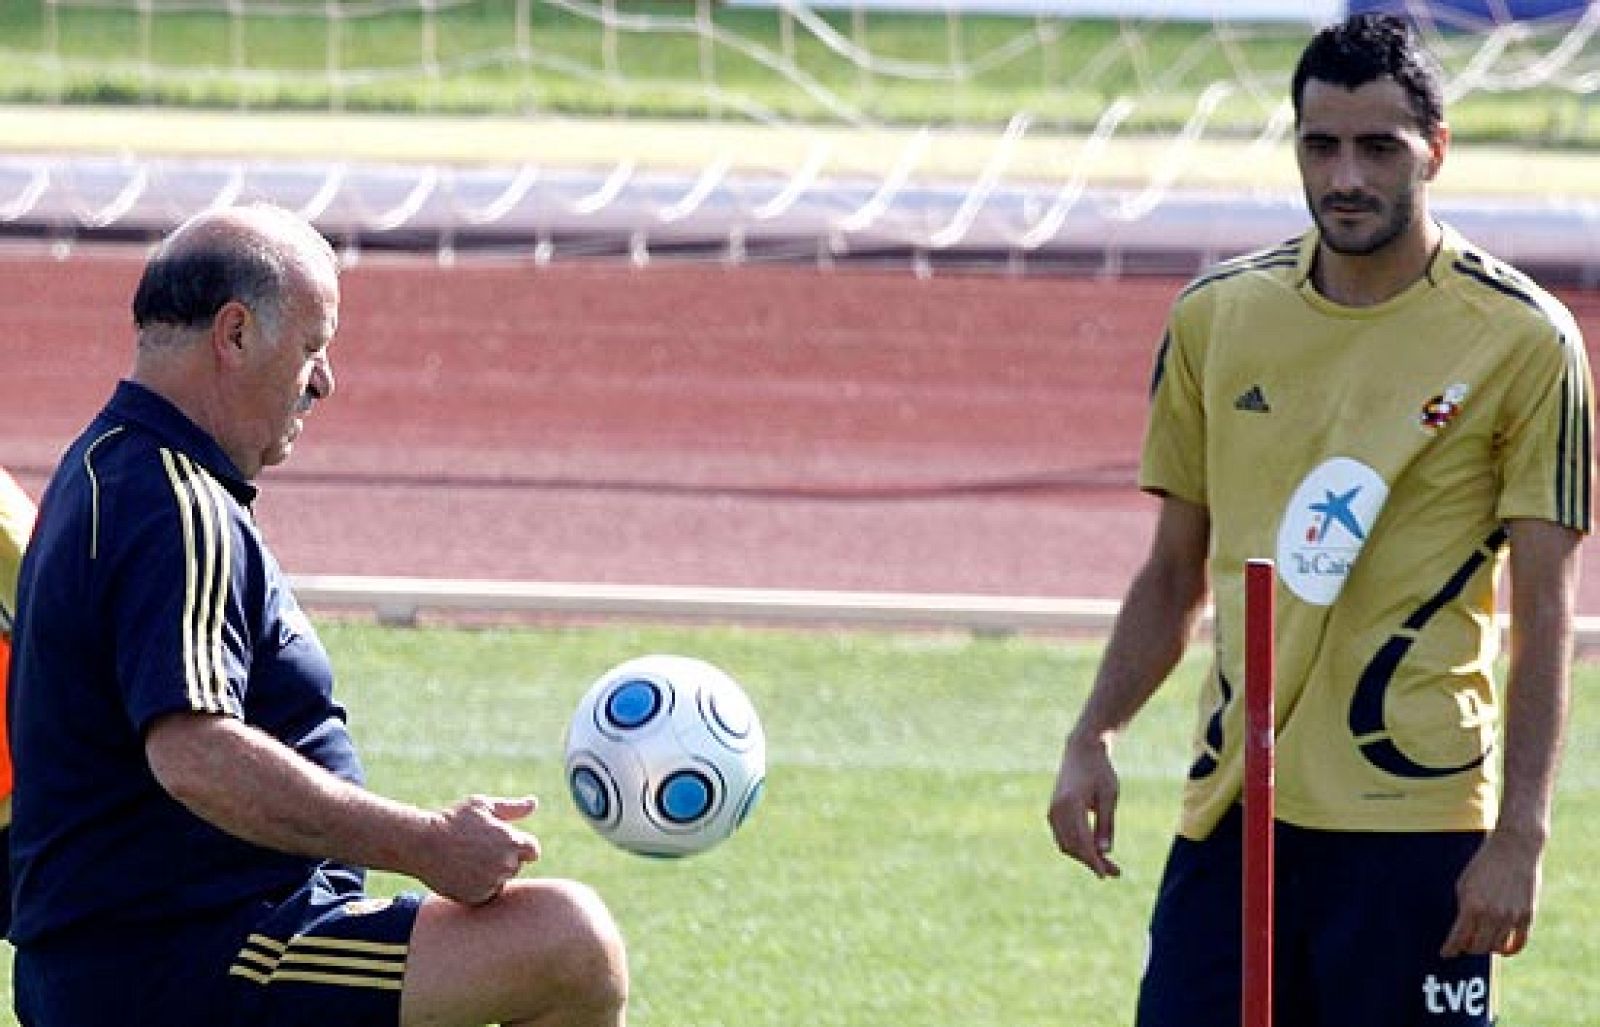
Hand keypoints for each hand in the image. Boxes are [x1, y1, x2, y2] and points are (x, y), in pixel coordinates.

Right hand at [422, 795, 542, 905]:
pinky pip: (486, 893)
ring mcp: (491, 883)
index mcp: (512, 842)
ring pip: (500, 880)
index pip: (532, 850)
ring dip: (491, 873)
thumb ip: (512, 808)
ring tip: (467, 859)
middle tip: (477, 847)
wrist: (421, 844)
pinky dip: (477, 886)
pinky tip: (461, 872)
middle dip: (503, 858)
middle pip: (516, 866)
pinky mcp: (476, 898)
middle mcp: (505, 865)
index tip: (500, 840)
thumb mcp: (482, 806)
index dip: (519, 844)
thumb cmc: (452, 819)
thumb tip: (533, 803)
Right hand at [1047, 733, 1121, 878]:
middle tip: (1115, 872)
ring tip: (1107, 864)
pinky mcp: (1053, 811)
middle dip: (1092, 862)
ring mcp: (1052, 811)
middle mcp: (1057, 810)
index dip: (1094, 860)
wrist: (1082, 750)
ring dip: (1084, 857)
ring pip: (1066, 844)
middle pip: (1072, 846)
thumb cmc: (1100, 771)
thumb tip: (1105, 852)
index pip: (1082, 840)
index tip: (1106, 874)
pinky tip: (1094, 851)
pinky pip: (1063, 836)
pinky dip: (1077, 847)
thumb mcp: (1109, 796)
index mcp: (1071, 804)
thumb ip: (1106, 824)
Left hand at [1440, 828, 1543, 957]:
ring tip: (1480, 943)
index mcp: (1472, 906)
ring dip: (1487, 948)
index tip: (1445, 953)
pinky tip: (1501, 948)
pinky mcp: (1527, 916)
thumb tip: (1462, 931)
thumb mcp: (1464, 884)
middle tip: (1463, 946)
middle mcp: (1492, 915)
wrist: (1514, 850)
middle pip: (1478, 947)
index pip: (1458, 938)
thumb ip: (1463, 908)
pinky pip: (1519, 943)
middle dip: (1468, 948)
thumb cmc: (1484, 865)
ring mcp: (1512, 917)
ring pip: (1497, 947)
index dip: (1450, 949)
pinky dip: (1509, 950)